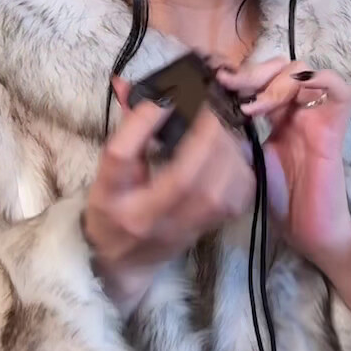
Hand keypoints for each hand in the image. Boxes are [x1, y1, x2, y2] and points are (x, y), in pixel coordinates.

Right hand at [82, 77, 256, 315]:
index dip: (141, 126)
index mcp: (116, 200)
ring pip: (218, 194)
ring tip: (227, 123)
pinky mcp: (211, 228)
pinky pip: (237, 199)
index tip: (165, 96)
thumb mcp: (107, 174)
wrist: (127, 260)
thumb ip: (127, 133)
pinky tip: (237, 149)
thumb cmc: (114, 210)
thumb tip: (142, 90)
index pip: (122, 161)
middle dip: (205, 136)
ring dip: (229, 152)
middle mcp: (154, 218)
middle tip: (213, 103)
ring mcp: (186, 228)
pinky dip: (243, 170)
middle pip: (185, 180)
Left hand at [216, 59, 350, 320]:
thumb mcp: (245, 158)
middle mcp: (299, 109)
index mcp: (279, 115)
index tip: (214, 82)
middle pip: (280, 67)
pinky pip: (336, 86)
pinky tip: (277, 101)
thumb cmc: (278, 198)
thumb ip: (233, 132)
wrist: (306, 228)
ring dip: (273, 80)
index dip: (240, 75)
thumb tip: (202, 110)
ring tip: (251, 105)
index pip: (263, 78)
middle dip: (252, 73)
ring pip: (302, 70)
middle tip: (228, 86)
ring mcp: (318, 114)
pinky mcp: (333, 124)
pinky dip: (310, 81)